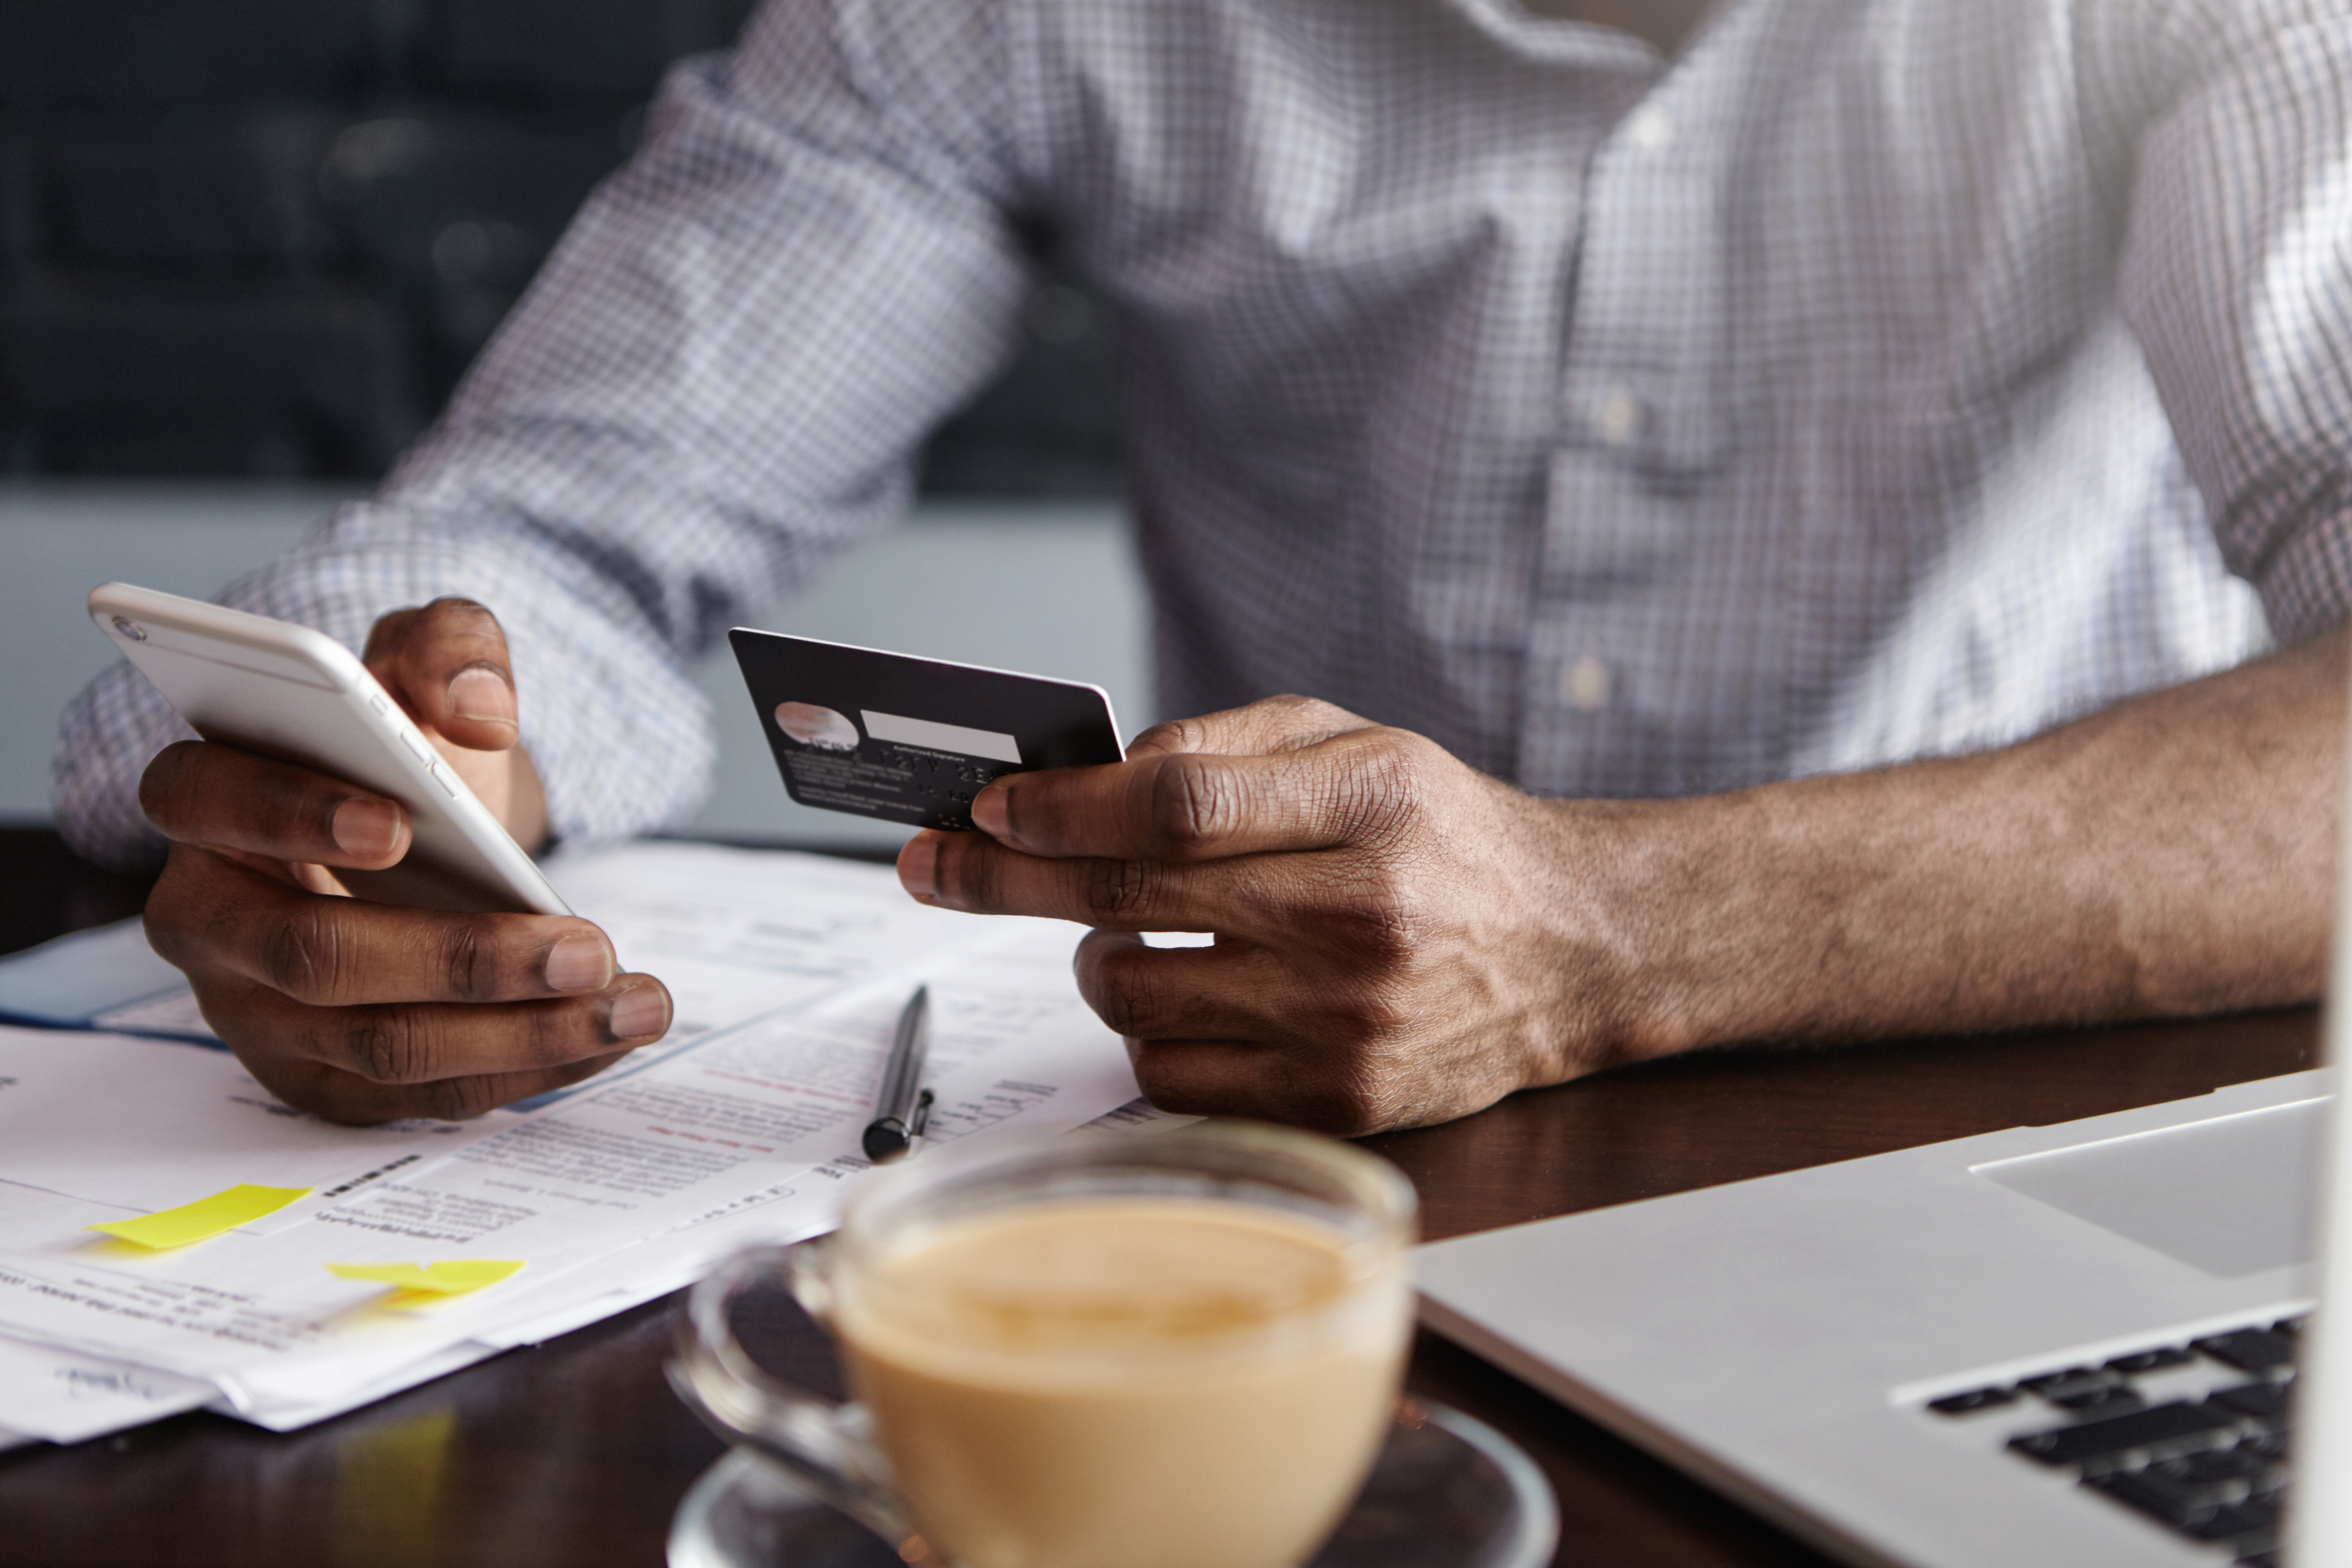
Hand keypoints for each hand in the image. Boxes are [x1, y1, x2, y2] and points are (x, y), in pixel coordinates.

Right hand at [137, 598, 671, 1123]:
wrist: (425, 828)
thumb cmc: (403, 747)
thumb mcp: (428, 663)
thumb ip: (450, 648)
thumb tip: (479, 708)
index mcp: (206, 800)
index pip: (208, 803)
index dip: (292, 815)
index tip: (398, 823)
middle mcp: (211, 921)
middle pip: (314, 957)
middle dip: (459, 959)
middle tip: (584, 946)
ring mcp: (261, 1014)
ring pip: (383, 1045)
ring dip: (522, 1031)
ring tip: (632, 1000)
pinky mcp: (325, 1078)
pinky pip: (426, 1094)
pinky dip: (529, 1068)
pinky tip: (608, 1032)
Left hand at [894, 696, 1626, 1134]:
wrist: (1569, 948)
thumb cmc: (1441, 834)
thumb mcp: (1359, 744)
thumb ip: (1227, 745)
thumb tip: (1090, 778)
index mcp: (1371, 805)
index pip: (1176, 804)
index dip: (1063, 809)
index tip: (989, 809)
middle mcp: (1360, 918)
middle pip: (1133, 901)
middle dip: (1008, 880)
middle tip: (938, 865)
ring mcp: (1348, 1023)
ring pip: (1137, 1000)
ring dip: (1094, 960)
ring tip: (1120, 933)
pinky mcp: (1339, 1102)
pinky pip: (1175, 1079)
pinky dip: (1147, 1035)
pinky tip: (1182, 996)